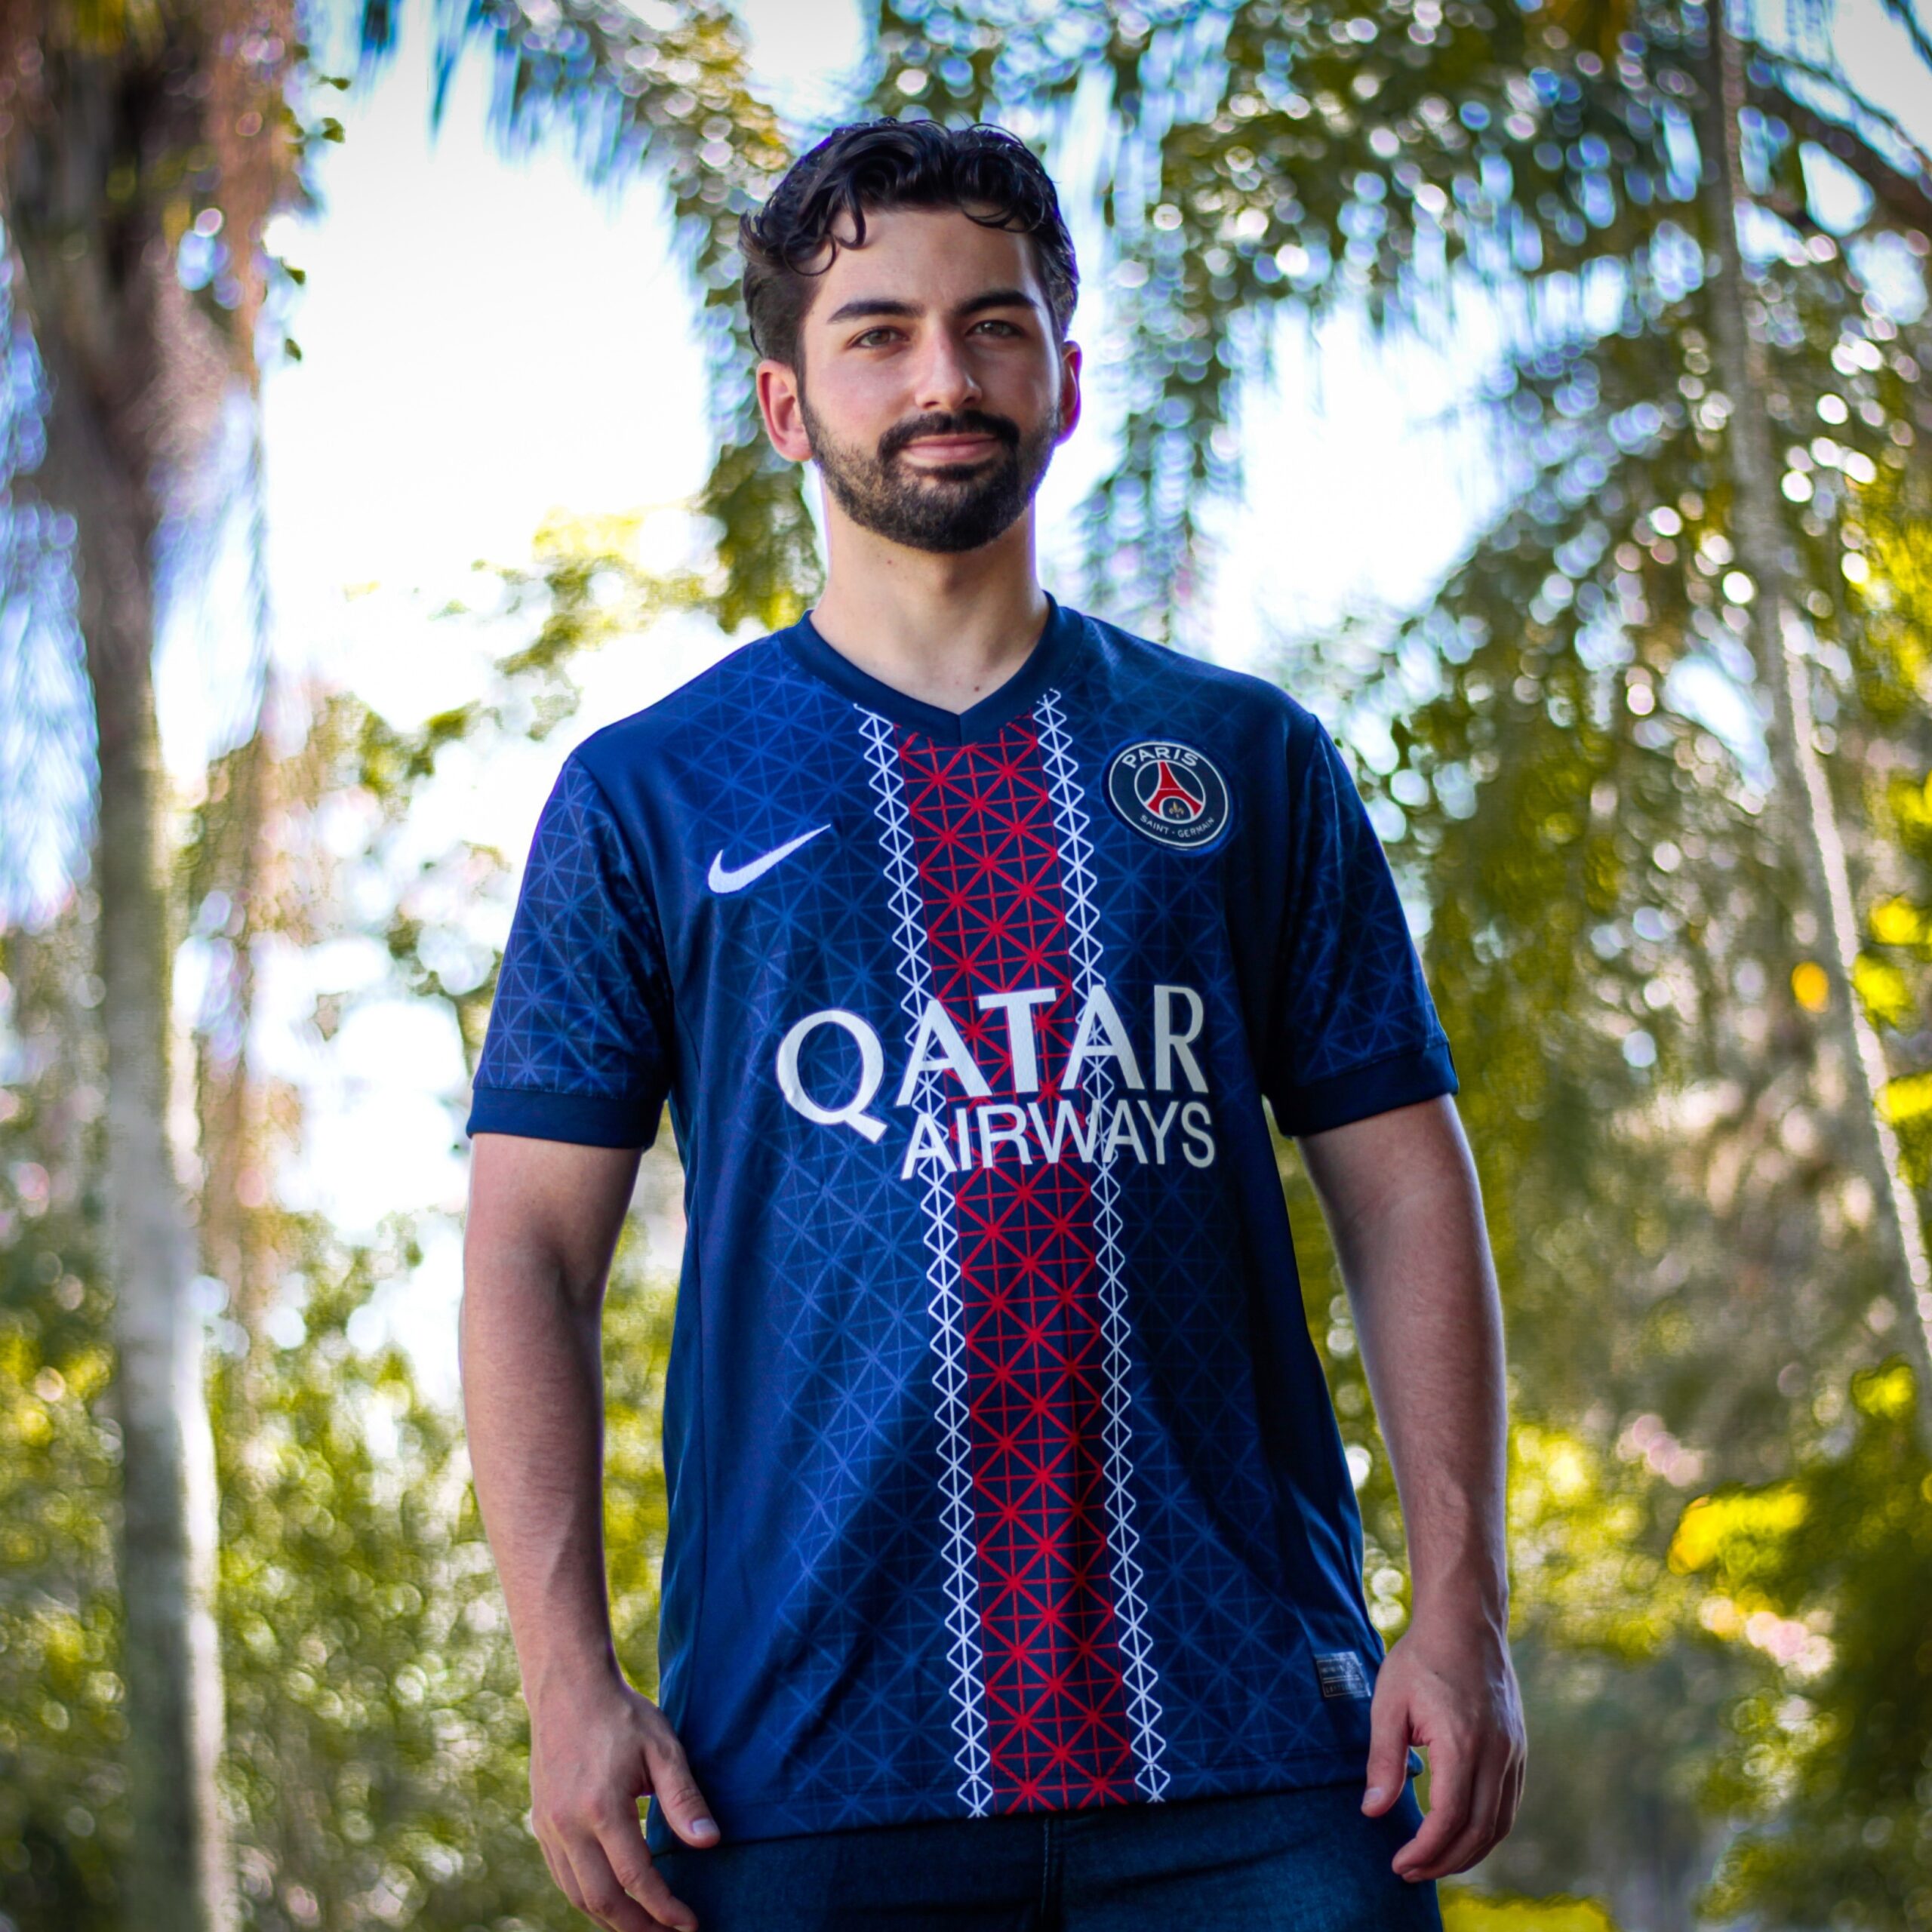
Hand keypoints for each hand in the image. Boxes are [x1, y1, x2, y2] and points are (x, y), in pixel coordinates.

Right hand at [528, 1670, 719, 1930]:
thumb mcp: (662, 1748)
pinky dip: (588, 1898)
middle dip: (638, 1928)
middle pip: (601, 1899)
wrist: (568, 1689)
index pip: (636, 1877)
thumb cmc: (623, 1715)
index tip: (690, 1924)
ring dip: (611, 1919)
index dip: (664, 1908)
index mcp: (601, 1807)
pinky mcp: (541, 1824)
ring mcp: (549, 1827)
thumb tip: (710, 1842)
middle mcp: (568, 1825)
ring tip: (645, 1927)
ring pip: (577, 1895)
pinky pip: (563, 1877)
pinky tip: (613, 1900)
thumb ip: (683, 1798)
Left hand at [1361, 1607, 1525, 1881]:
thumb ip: (1383, 1759)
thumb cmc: (1421, 1658)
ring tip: (1434, 1862)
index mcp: (1462, 1741)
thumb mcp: (1389, 1703)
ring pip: (1500, 1824)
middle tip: (1411, 1872)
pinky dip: (1487, 1830)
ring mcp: (1514, 1752)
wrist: (1465, 1622)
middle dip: (1445, 1862)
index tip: (1399, 1863)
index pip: (1450, 1817)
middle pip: (1479, 1831)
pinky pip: (1509, 1804)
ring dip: (1469, 1852)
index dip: (1426, 1850)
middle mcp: (1497, 1752)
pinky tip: (1461, 1834)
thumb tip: (1372, 1812)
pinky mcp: (1519, 1748)